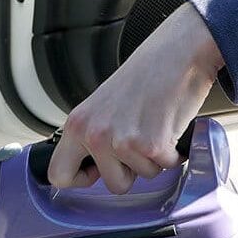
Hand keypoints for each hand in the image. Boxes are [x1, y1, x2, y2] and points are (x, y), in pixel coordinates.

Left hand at [48, 3, 224, 193]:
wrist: (177, 53)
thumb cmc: (144, 76)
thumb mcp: (100, 107)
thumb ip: (90, 136)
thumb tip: (89, 168)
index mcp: (77, 124)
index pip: (59, 174)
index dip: (81, 179)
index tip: (97, 169)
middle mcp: (94, 135)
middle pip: (113, 185)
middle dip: (130, 171)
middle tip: (137, 142)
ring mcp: (122, 141)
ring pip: (142, 177)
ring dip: (153, 158)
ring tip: (153, 126)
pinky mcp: (151, 144)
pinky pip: (165, 167)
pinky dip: (173, 153)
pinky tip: (169, 127)